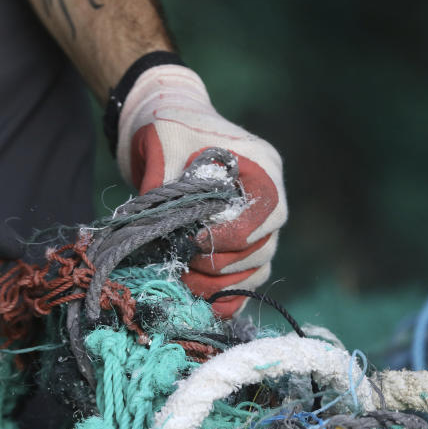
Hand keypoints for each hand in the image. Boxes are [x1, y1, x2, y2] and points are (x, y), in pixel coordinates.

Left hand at [116, 65, 286, 317]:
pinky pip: (248, 276)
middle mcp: (268, 196)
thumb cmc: (168, 126)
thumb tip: (160, 227)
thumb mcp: (164, 141)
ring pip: (258, 266)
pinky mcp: (240, 241)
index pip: (267, 209)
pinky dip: (229, 293)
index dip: (233, 233)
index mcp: (260, 165)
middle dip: (221, 262)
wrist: (163, 125)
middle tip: (183, 262)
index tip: (194, 239)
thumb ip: (166, 180)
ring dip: (222, 282)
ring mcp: (258, 221)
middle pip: (263, 245)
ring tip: (185, 281)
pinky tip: (206, 302)